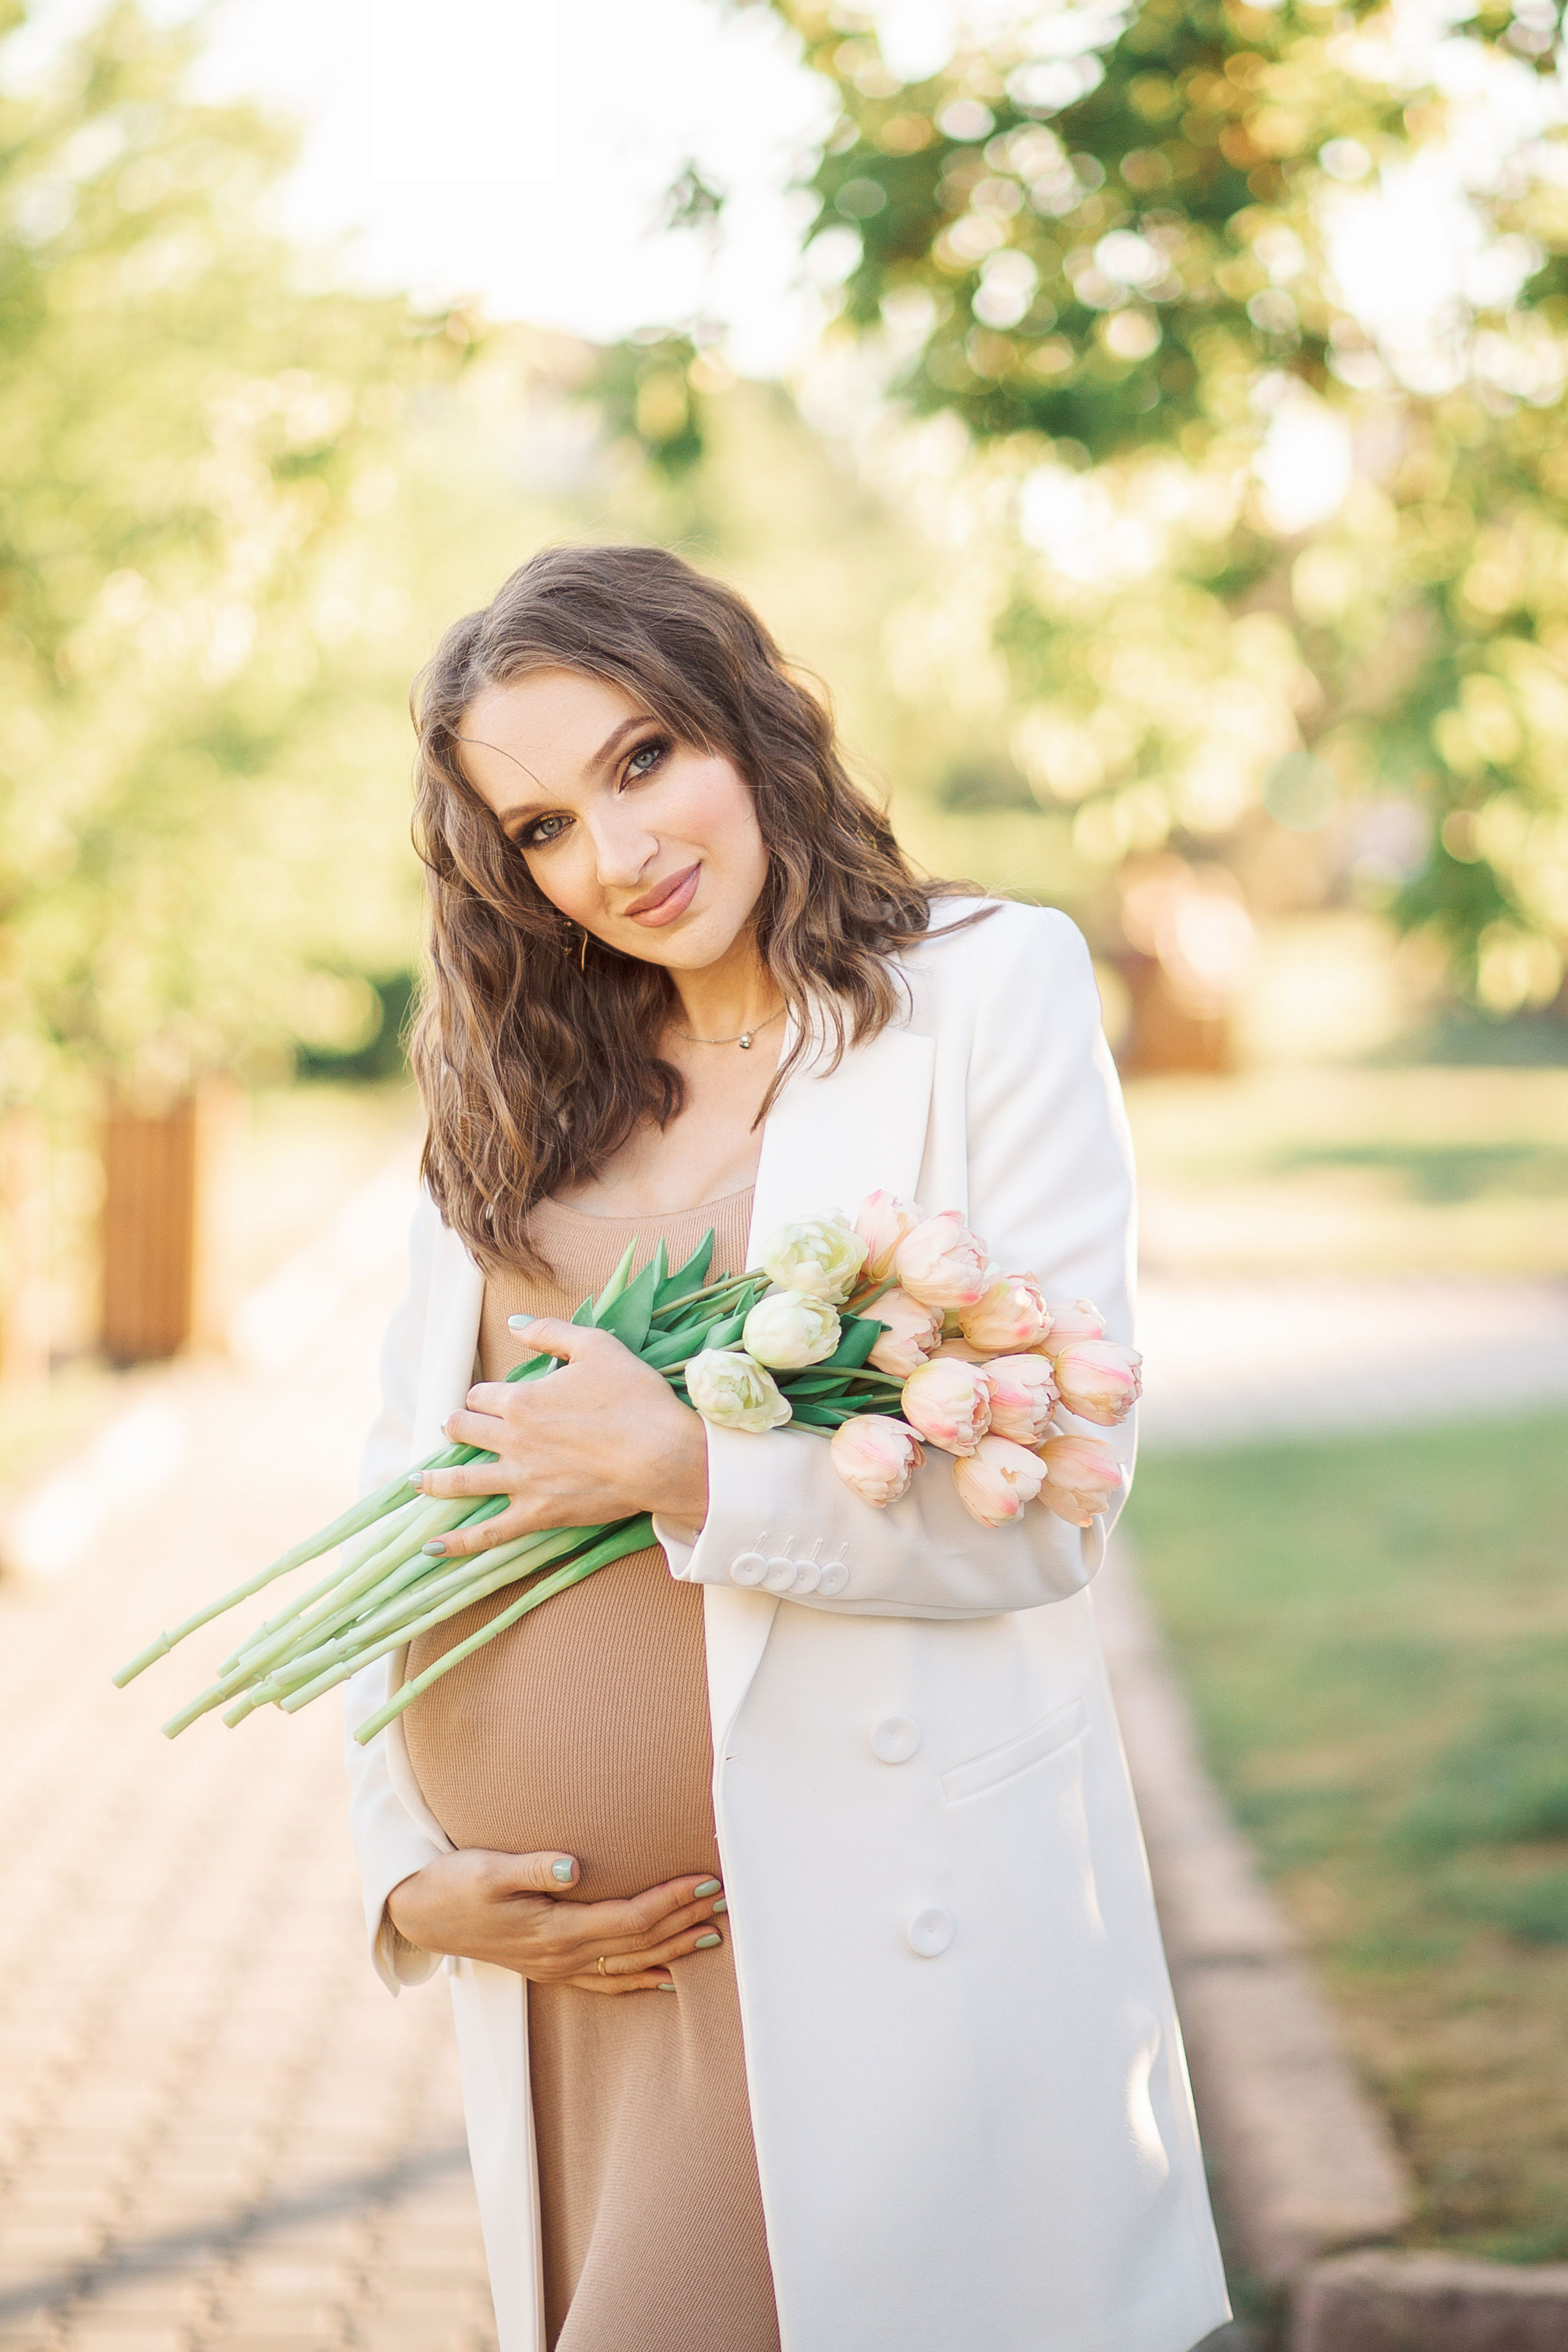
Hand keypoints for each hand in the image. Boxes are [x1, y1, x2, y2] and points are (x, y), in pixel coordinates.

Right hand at [385, 1848, 725, 1991]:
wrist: (420, 1915)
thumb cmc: (455, 1883)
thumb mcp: (487, 1867)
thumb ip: (533, 1867)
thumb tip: (572, 1867)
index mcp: (555, 1930)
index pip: (630, 1918)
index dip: (671, 1901)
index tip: (706, 1881)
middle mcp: (563, 1955)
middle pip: (639, 1942)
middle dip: (685, 1922)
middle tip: (728, 1901)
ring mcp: (557, 1967)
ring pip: (630, 1964)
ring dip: (673, 1949)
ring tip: (713, 1935)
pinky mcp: (549, 1967)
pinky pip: (605, 1982)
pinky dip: (640, 1981)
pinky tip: (666, 1979)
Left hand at [418, 1320, 707, 1556]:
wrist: (663, 1454)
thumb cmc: (636, 1397)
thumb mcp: (596, 1347)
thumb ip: (550, 1332)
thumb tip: (513, 1323)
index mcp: (521, 1400)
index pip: (482, 1394)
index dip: (485, 1394)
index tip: (490, 1397)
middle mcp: (512, 1439)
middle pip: (465, 1430)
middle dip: (456, 1427)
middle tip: (454, 1429)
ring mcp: (521, 1479)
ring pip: (462, 1480)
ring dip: (435, 1480)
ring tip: (417, 1482)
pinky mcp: (537, 1513)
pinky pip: (488, 1533)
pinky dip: (458, 1543)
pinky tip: (431, 1548)